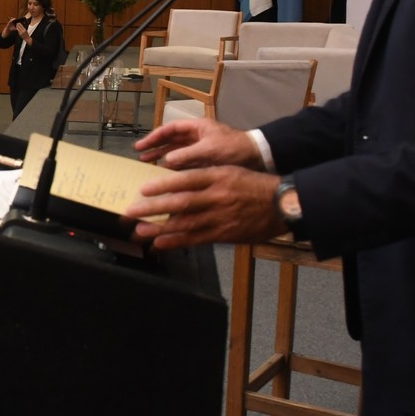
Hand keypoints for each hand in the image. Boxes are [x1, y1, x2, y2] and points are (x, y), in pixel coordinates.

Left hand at [121, 166, 284, 249]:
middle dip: (153, 208)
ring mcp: (221, 217)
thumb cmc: (254, 186)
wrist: (282, 205)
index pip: (185, 180)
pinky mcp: (225, 234)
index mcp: (218, 177)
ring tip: (140, 231)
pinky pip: (197, 239)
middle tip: (131, 211)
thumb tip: (177, 184)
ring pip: (185, 223)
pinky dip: (177, 241)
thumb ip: (205, 177)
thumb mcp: (230, 172)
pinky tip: (161, 243)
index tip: (143, 189)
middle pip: (180, 202)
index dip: (163, 185)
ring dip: (160, 228)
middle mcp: (217, 196)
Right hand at [134, 119, 261, 170]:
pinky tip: (167, 175)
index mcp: (198, 128)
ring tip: (148, 165)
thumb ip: (187, 155)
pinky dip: (175, 169)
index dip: (154, 137)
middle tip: (140, 156)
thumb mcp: (209, 150)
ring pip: (177, 153)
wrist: (258, 158)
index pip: (170, 129)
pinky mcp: (206, 162)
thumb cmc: (235, 149)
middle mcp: (198, 137)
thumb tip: (166, 160)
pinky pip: (186, 164)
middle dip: (156, 147)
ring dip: (163, 158)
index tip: (141, 146)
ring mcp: (202, 150)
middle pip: (171, 140)